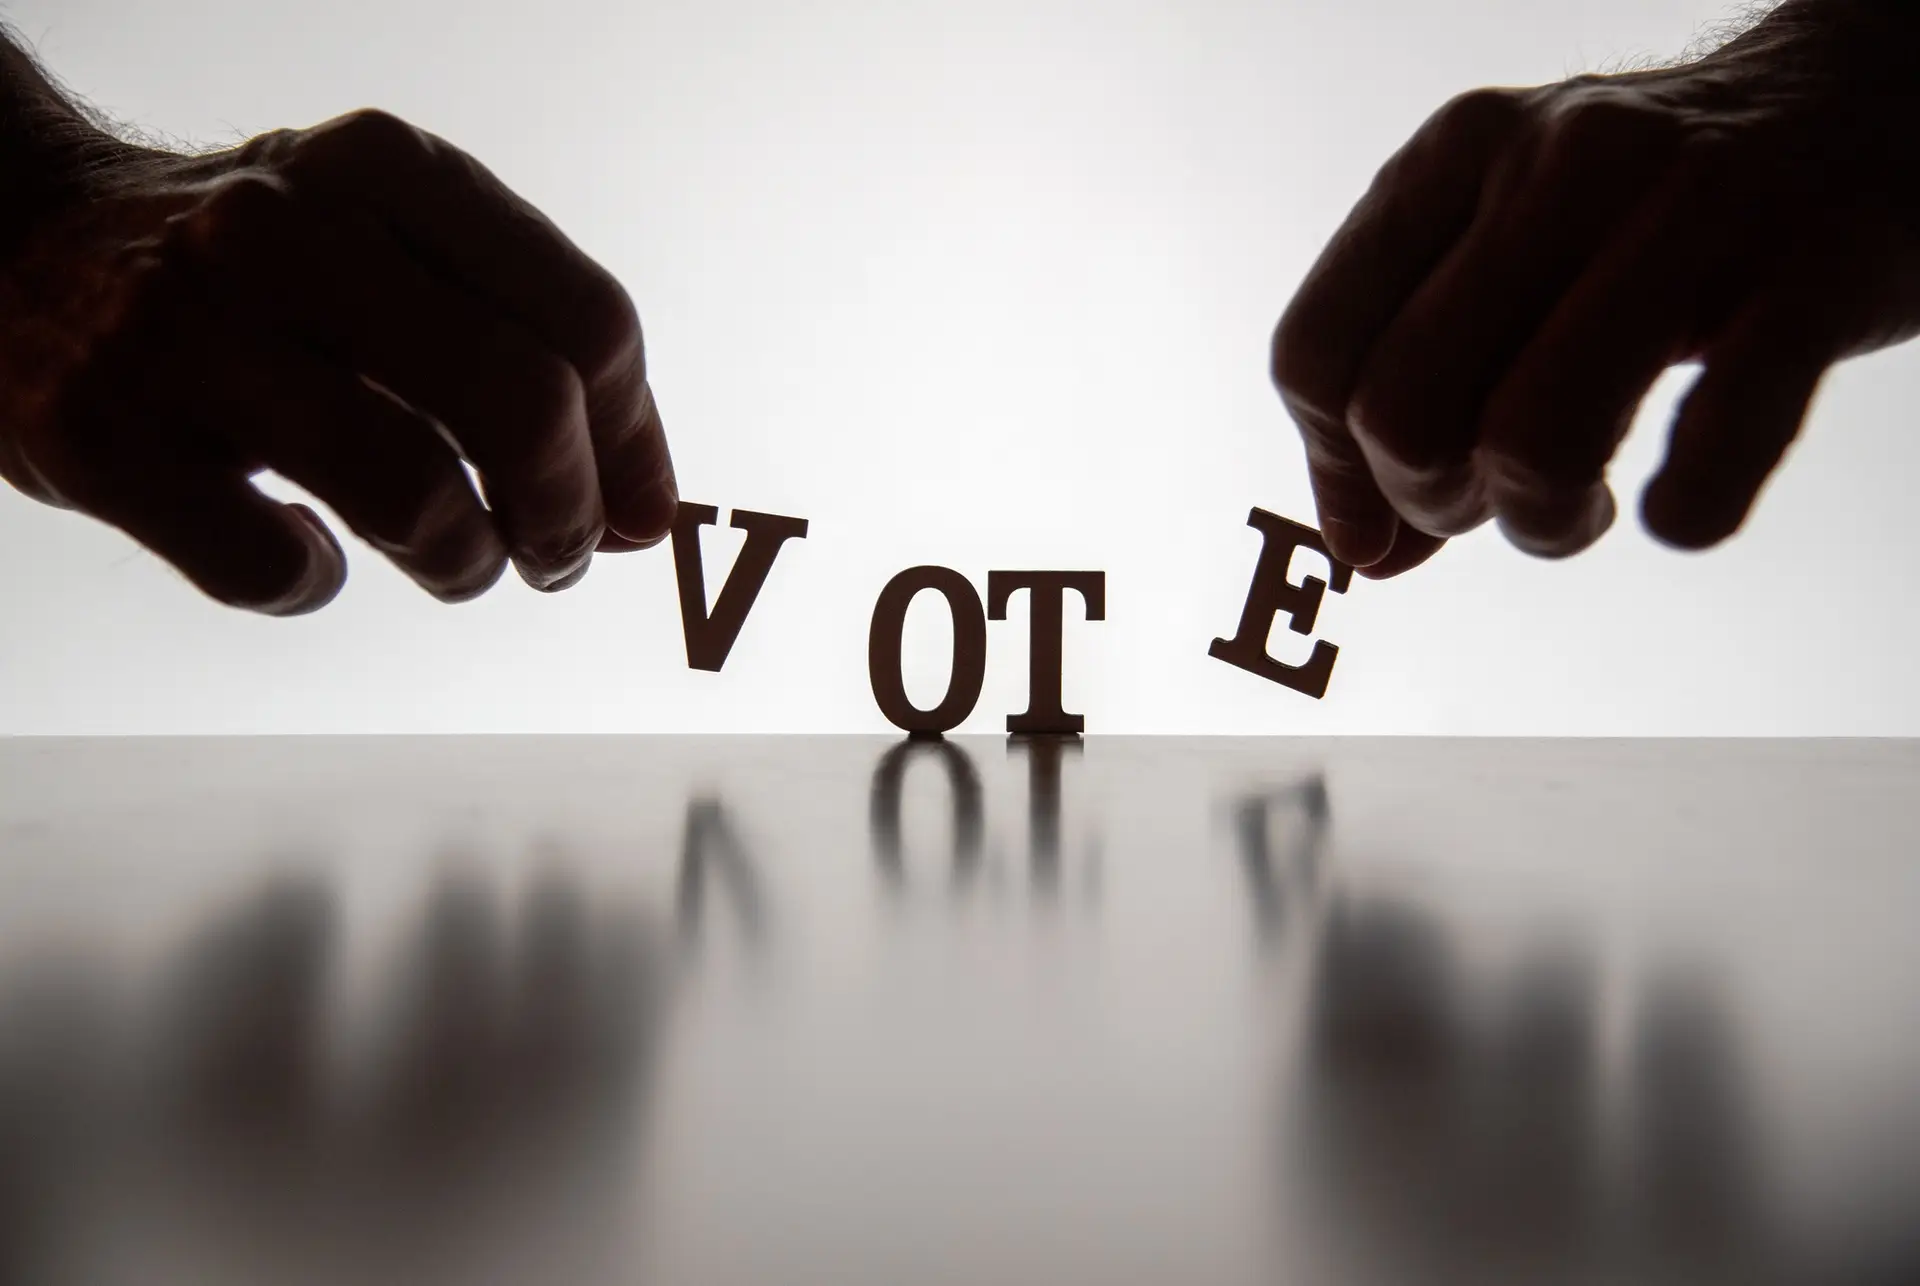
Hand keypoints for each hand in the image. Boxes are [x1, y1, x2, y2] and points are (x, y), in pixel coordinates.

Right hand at [0, 109, 676, 612]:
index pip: (588, 319)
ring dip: (465, 561)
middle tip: (558, 557)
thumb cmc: (255, 270)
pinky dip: (314, 584)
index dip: (634, 443)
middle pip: (520, 400)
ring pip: (413, 492)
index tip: (637, 515)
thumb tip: (647, 508)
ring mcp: (182, 330)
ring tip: (458, 562)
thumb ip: (524, 342)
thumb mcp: (390, 243)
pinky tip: (309, 553)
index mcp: (388, 169)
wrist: (11, 238)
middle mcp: (286, 230)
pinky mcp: (99, 436)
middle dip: (566, 513)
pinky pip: (272, 568)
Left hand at [1271, 0, 1919, 576]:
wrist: (1873, 101)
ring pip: (1529, 438)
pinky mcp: (1814, 274)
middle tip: (1501, 497)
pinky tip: (1680, 506)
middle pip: (1400, 411)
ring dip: (1542, 523)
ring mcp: (1690, 213)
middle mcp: (1556, 166)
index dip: (1338, 470)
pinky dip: (1686, 512)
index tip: (1396, 515)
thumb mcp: (1512, 255)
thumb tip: (1361, 550)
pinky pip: (1714, 447)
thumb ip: (1420, 384)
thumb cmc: (1654, 215)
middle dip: (1436, 502)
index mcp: (1457, 156)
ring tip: (1581, 510)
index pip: (1312, 354)